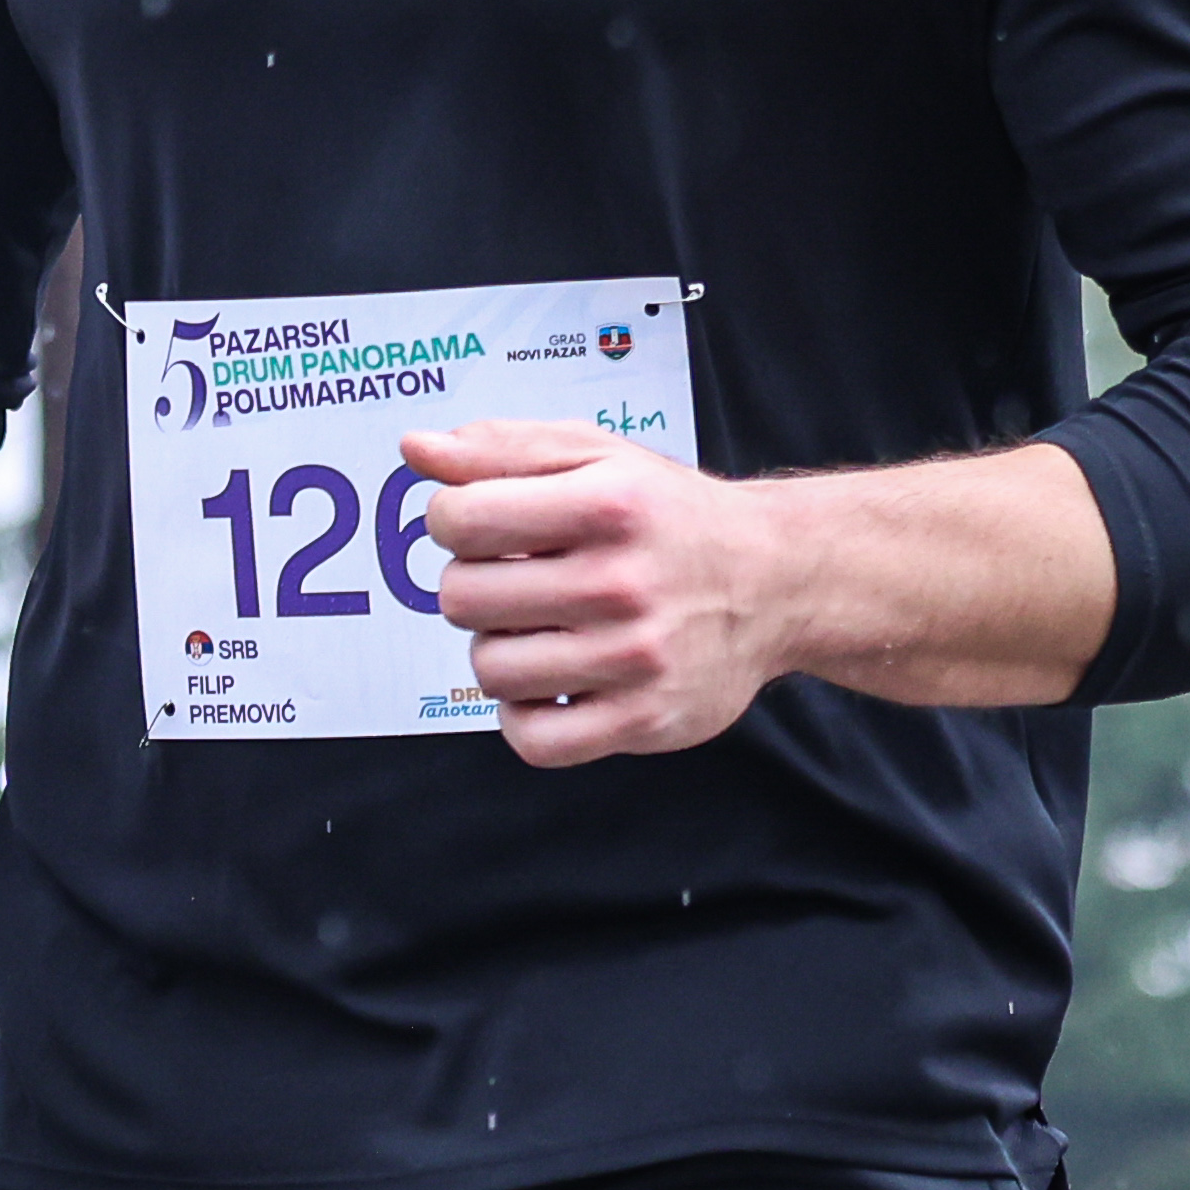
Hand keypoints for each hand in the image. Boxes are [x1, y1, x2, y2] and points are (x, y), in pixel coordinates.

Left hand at [403, 421, 788, 769]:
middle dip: (473, 585)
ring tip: (539, 629)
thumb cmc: (668, 515)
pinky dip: (524, 717)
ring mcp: (634, 658)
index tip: (481, 525)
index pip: (460, 520)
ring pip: (490, 670)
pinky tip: (549, 685)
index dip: (451, 520)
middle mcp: (621, 583)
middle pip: (462, 598)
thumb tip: (414, 450)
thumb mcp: (596, 456)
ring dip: (499, 649)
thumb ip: (501, 449)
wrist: (776, 580)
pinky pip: (535, 740)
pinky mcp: (644, 720)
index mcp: (606, 504)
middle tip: (515, 579)